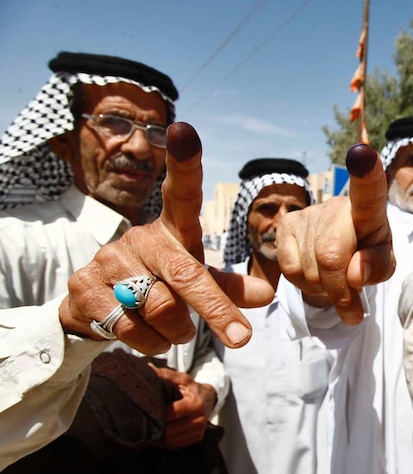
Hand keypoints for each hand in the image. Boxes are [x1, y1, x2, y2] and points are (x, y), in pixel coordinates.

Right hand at [59, 123, 273, 353]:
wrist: (95, 308)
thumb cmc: (159, 285)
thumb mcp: (196, 281)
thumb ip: (229, 287)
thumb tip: (268, 295)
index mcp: (172, 228)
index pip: (180, 191)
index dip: (184, 162)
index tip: (185, 130)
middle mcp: (140, 236)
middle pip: (186, 273)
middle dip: (216, 309)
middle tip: (240, 338)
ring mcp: (108, 259)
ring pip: (161, 307)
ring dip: (177, 331)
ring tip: (174, 330)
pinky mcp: (83, 286)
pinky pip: (132, 327)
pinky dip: (150, 342)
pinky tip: (145, 335)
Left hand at [149, 364, 215, 448]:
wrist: (208, 399)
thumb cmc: (191, 388)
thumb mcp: (181, 379)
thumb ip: (165, 374)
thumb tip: (147, 368)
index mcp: (195, 404)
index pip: (172, 413)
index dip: (158, 413)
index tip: (146, 411)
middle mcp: (199, 419)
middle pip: (170, 431)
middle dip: (157, 427)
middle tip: (145, 422)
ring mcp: (199, 431)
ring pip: (171, 440)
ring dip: (159, 437)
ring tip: (151, 428)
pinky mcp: (197, 438)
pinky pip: (175, 445)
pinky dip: (165, 442)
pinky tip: (160, 434)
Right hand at [277, 143, 394, 323]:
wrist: (342, 255)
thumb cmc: (369, 256)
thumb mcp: (383, 266)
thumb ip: (377, 268)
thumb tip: (354, 273)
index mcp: (370, 211)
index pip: (369, 191)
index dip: (365, 174)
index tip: (364, 152)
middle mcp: (336, 206)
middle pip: (330, 257)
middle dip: (340, 291)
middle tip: (352, 310)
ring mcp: (308, 213)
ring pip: (309, 270)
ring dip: (323, 290)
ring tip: (335, 283)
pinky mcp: (286, 224)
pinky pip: (290, 269)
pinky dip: (304, 285)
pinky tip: (316, 277)